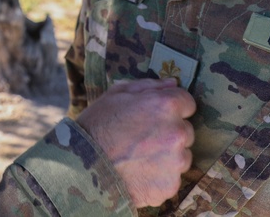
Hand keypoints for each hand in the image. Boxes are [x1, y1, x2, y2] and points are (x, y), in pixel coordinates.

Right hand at [76, 78, 195, 207]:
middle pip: (186, 130)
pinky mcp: (170, 185)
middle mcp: (177, 132)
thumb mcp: (116, 94)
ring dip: (167, 156)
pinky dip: (159, 176)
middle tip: (143, 138)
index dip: (170, 108)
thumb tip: (172, 83)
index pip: (187, 103)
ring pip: (182, 155)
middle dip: (170, 132)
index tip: (156, 115)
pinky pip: (172, 177)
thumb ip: (148, 86)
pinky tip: (139, 172)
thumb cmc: (97, 125)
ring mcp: (176, 162)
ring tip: (139, 157)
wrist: (82, 167)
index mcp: (166, 106)